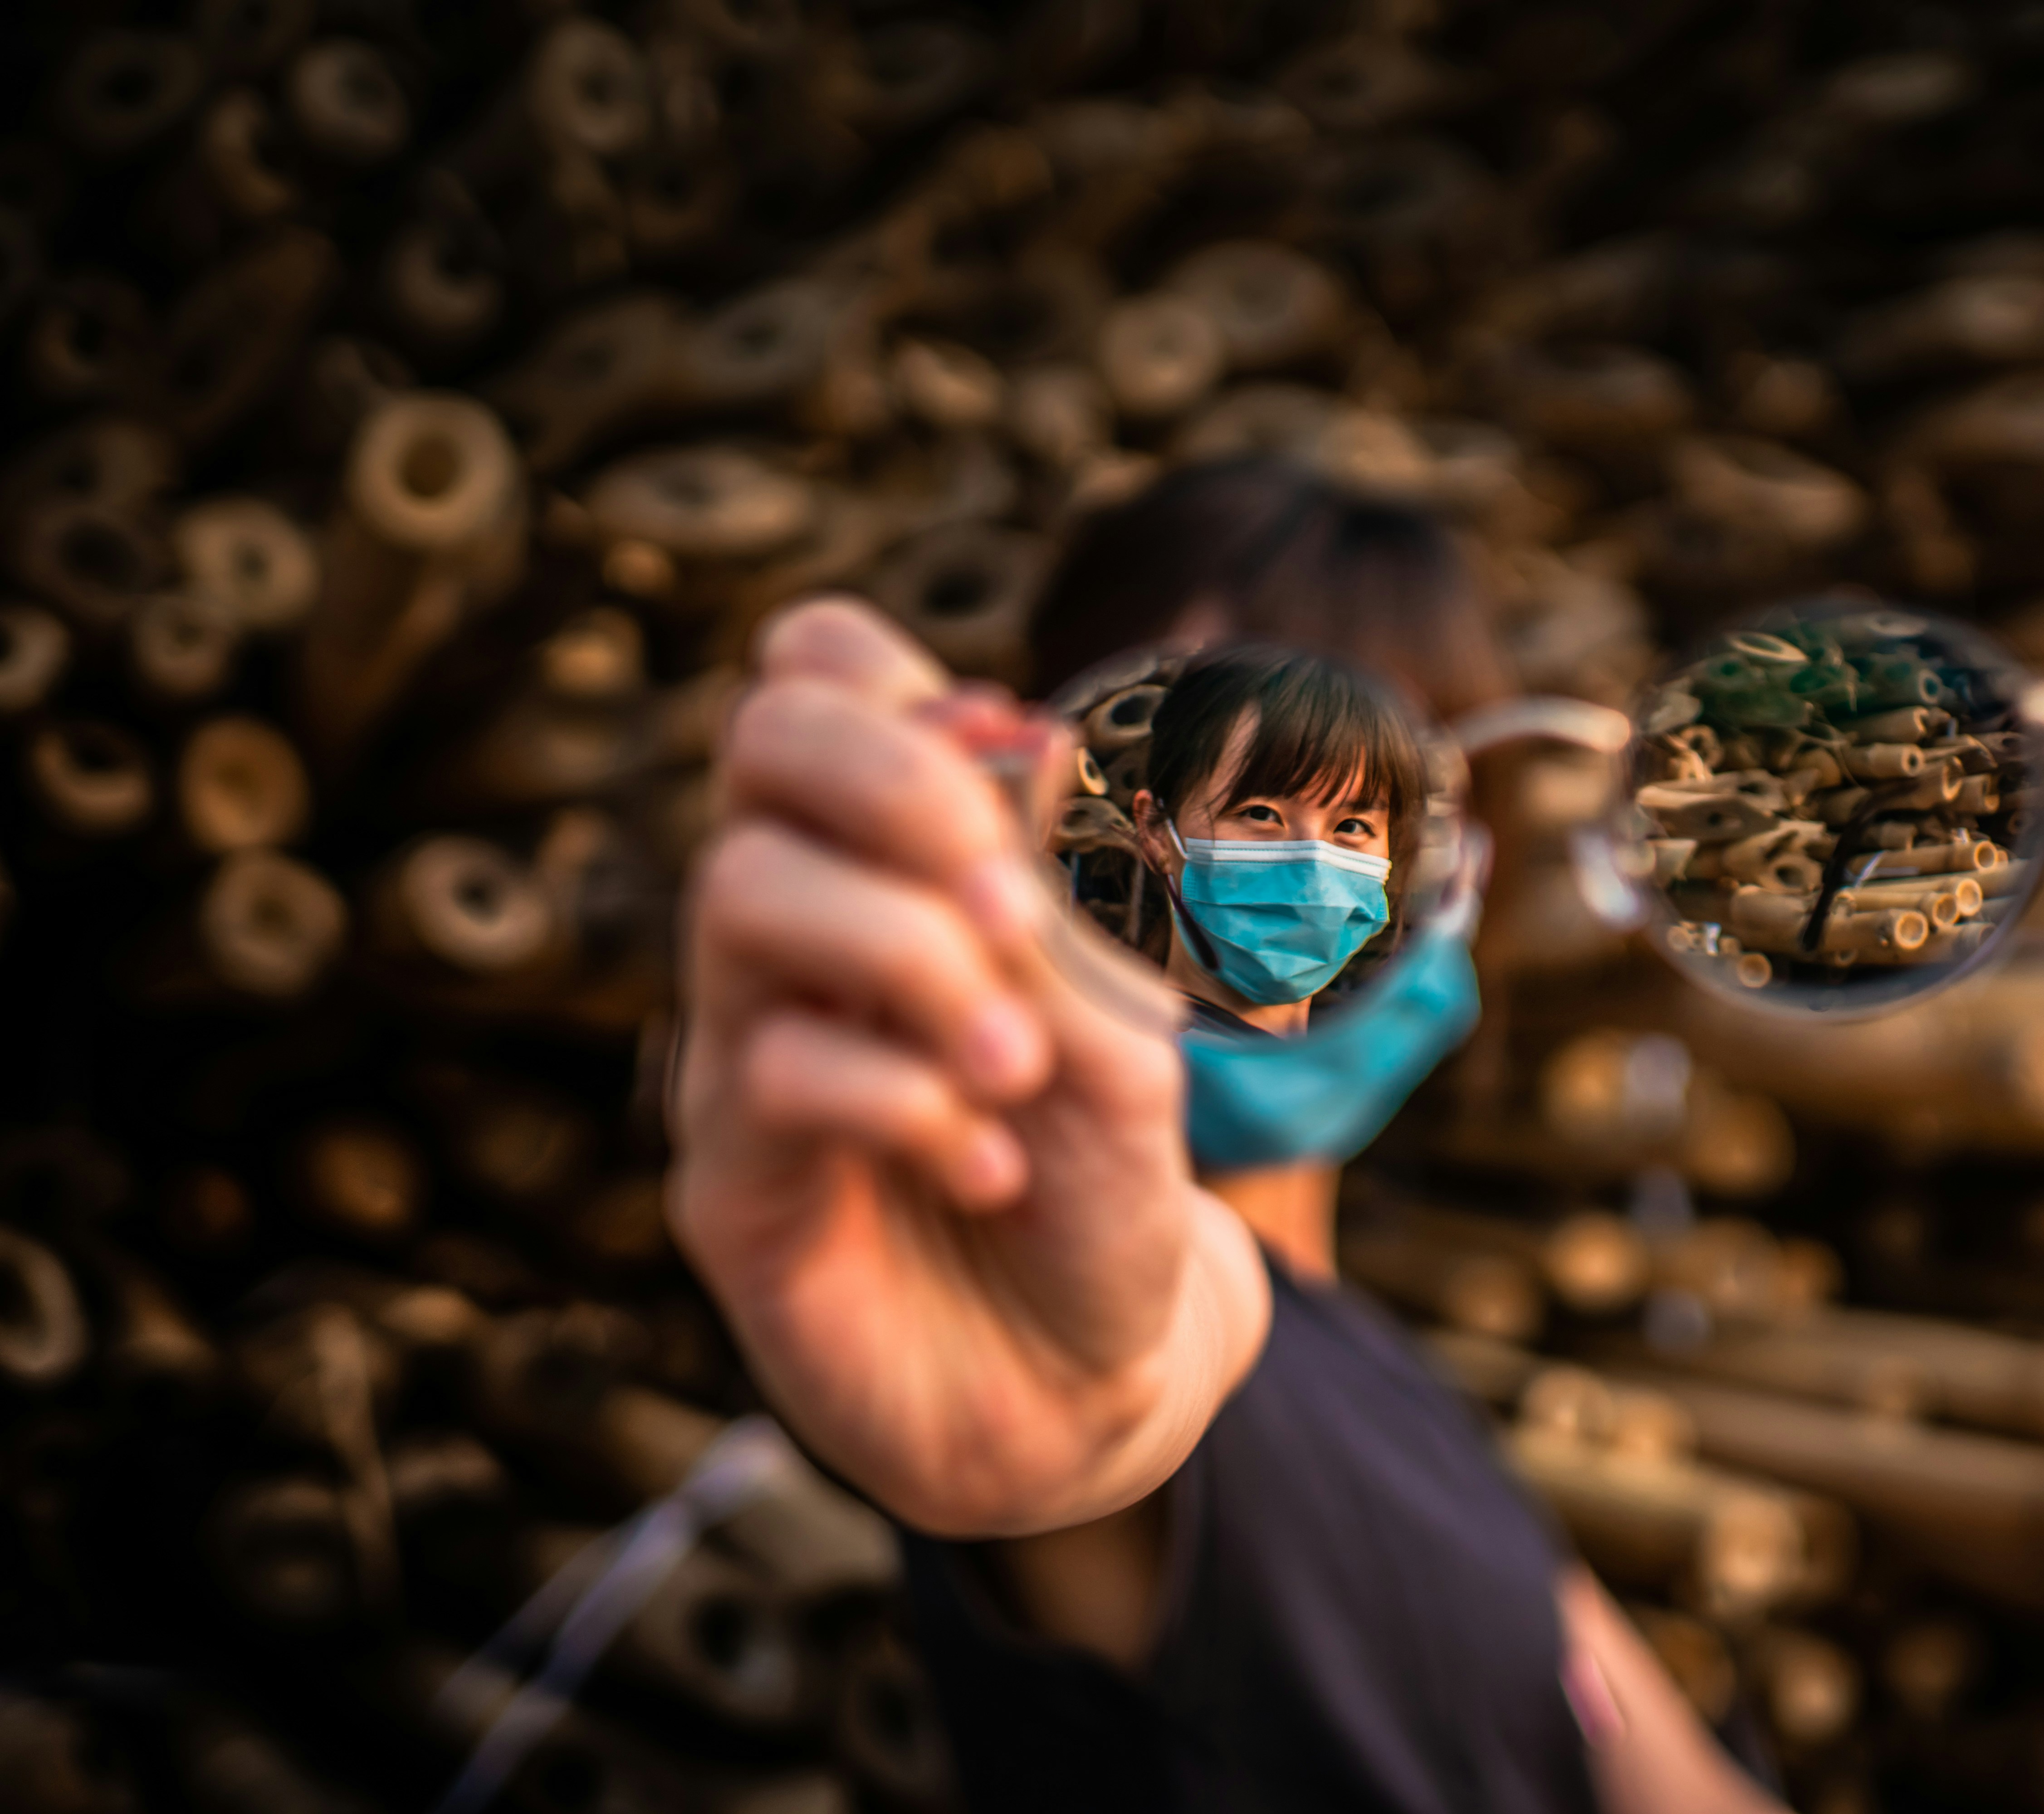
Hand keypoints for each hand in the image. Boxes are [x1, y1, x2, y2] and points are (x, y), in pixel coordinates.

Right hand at [668, 600, 1268, 1536]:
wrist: (1083, 1375)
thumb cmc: (1102, 1182)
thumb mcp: (1123, 1029)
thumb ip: (1062, 900)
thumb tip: (1011, 741)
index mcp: (893, 860)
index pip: (822, 671)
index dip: (906, 690)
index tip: (1028, 781)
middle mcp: (798, 929)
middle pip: (761, 740)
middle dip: (899, 786)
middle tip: (1007, 906)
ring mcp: (742, 1045)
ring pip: (741, 892)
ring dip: (911, 957)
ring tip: (1018, 1065)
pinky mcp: (726, 1178)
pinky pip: (765, 1068)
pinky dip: (904, 1102)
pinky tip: (990, 1166)